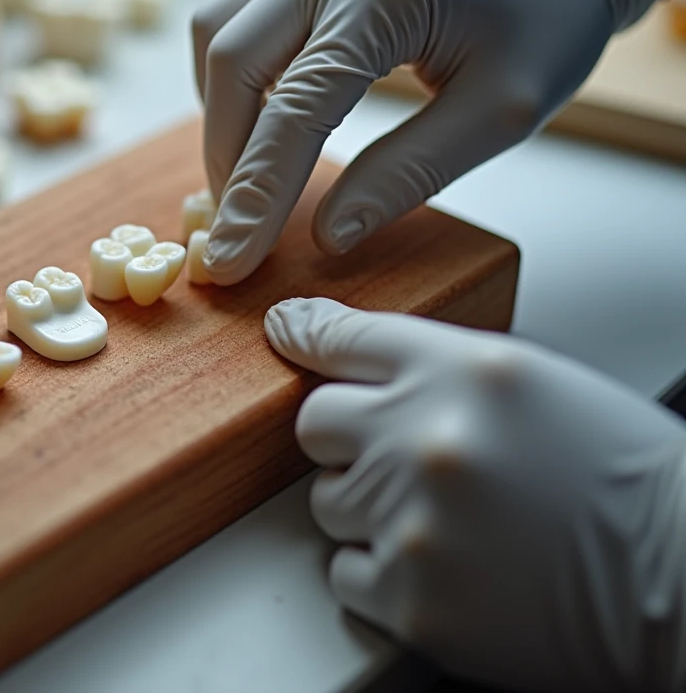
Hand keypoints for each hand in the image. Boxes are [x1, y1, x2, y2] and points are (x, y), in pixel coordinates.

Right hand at [193, 0, 663, 284]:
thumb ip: (407, 174)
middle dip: (226, 158)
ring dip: (221, 114)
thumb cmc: (549, 18)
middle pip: (230, 64)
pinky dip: (234, 76)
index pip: (295, 108)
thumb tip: (328, 234)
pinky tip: (262, 119)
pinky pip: (236, 13)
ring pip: (217, 33)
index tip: (229, 258)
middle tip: (234, 225)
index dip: (256, 193)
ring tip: (247, 175)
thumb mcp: (498, 112)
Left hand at [264, 298, 685, 691]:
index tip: (286, 332)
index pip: (346, 339)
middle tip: (404, 459)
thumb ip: (433, 363)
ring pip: (328, 500)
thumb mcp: (532, 384)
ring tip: (447, 518)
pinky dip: (383, 571)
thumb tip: (337, 348)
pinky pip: (345, 572)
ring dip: (370, 508)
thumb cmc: (619, 479)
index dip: (307, 334)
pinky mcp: (412, 600)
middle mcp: (430, 439)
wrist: (679, 578)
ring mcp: (415, 522)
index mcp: (467, 374)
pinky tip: (446, 564)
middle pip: (317, 423)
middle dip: (351, 440)